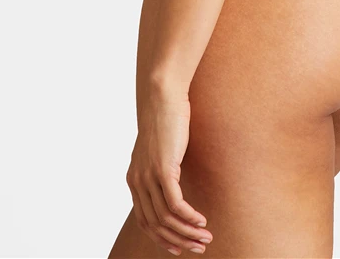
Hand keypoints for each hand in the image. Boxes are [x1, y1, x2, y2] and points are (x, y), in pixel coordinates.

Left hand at [125, 88, 212, 254]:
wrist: (162, 96)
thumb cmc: (164, 118)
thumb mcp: (158, 148)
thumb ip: (160, 167)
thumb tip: (171, 180)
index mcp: (134, 180)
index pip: (145, 221)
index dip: (162, 238)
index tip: (180, 247)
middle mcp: (137, 182)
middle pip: (155, 225)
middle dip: (178, 241)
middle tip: (198, 247)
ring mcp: (148, 177)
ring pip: (167, 218)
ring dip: (188, 232)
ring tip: (205, 237)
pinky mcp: (162, 170)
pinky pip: (175, 205)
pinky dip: (189, 217)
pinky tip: (201, 220)